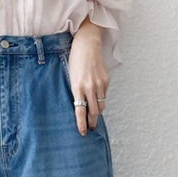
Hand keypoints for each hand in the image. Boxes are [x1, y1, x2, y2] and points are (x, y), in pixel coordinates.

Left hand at [68, 17, 108, 134]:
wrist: (87, 44)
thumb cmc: (75, 60)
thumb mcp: (71, 77)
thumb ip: (76, 91)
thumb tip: (80, 106)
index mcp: (77, 87)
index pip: (80, 111)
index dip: (82, 123)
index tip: (83, 132)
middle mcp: (89, 87)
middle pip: (94, 112)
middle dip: (92, 122)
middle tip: (90, 128)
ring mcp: (99, 84)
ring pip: (101, 106)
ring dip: (97, 113)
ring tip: (94, 117)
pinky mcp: (106, 80)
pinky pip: (104, 96)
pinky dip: (100, 100)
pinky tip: (96, 100)